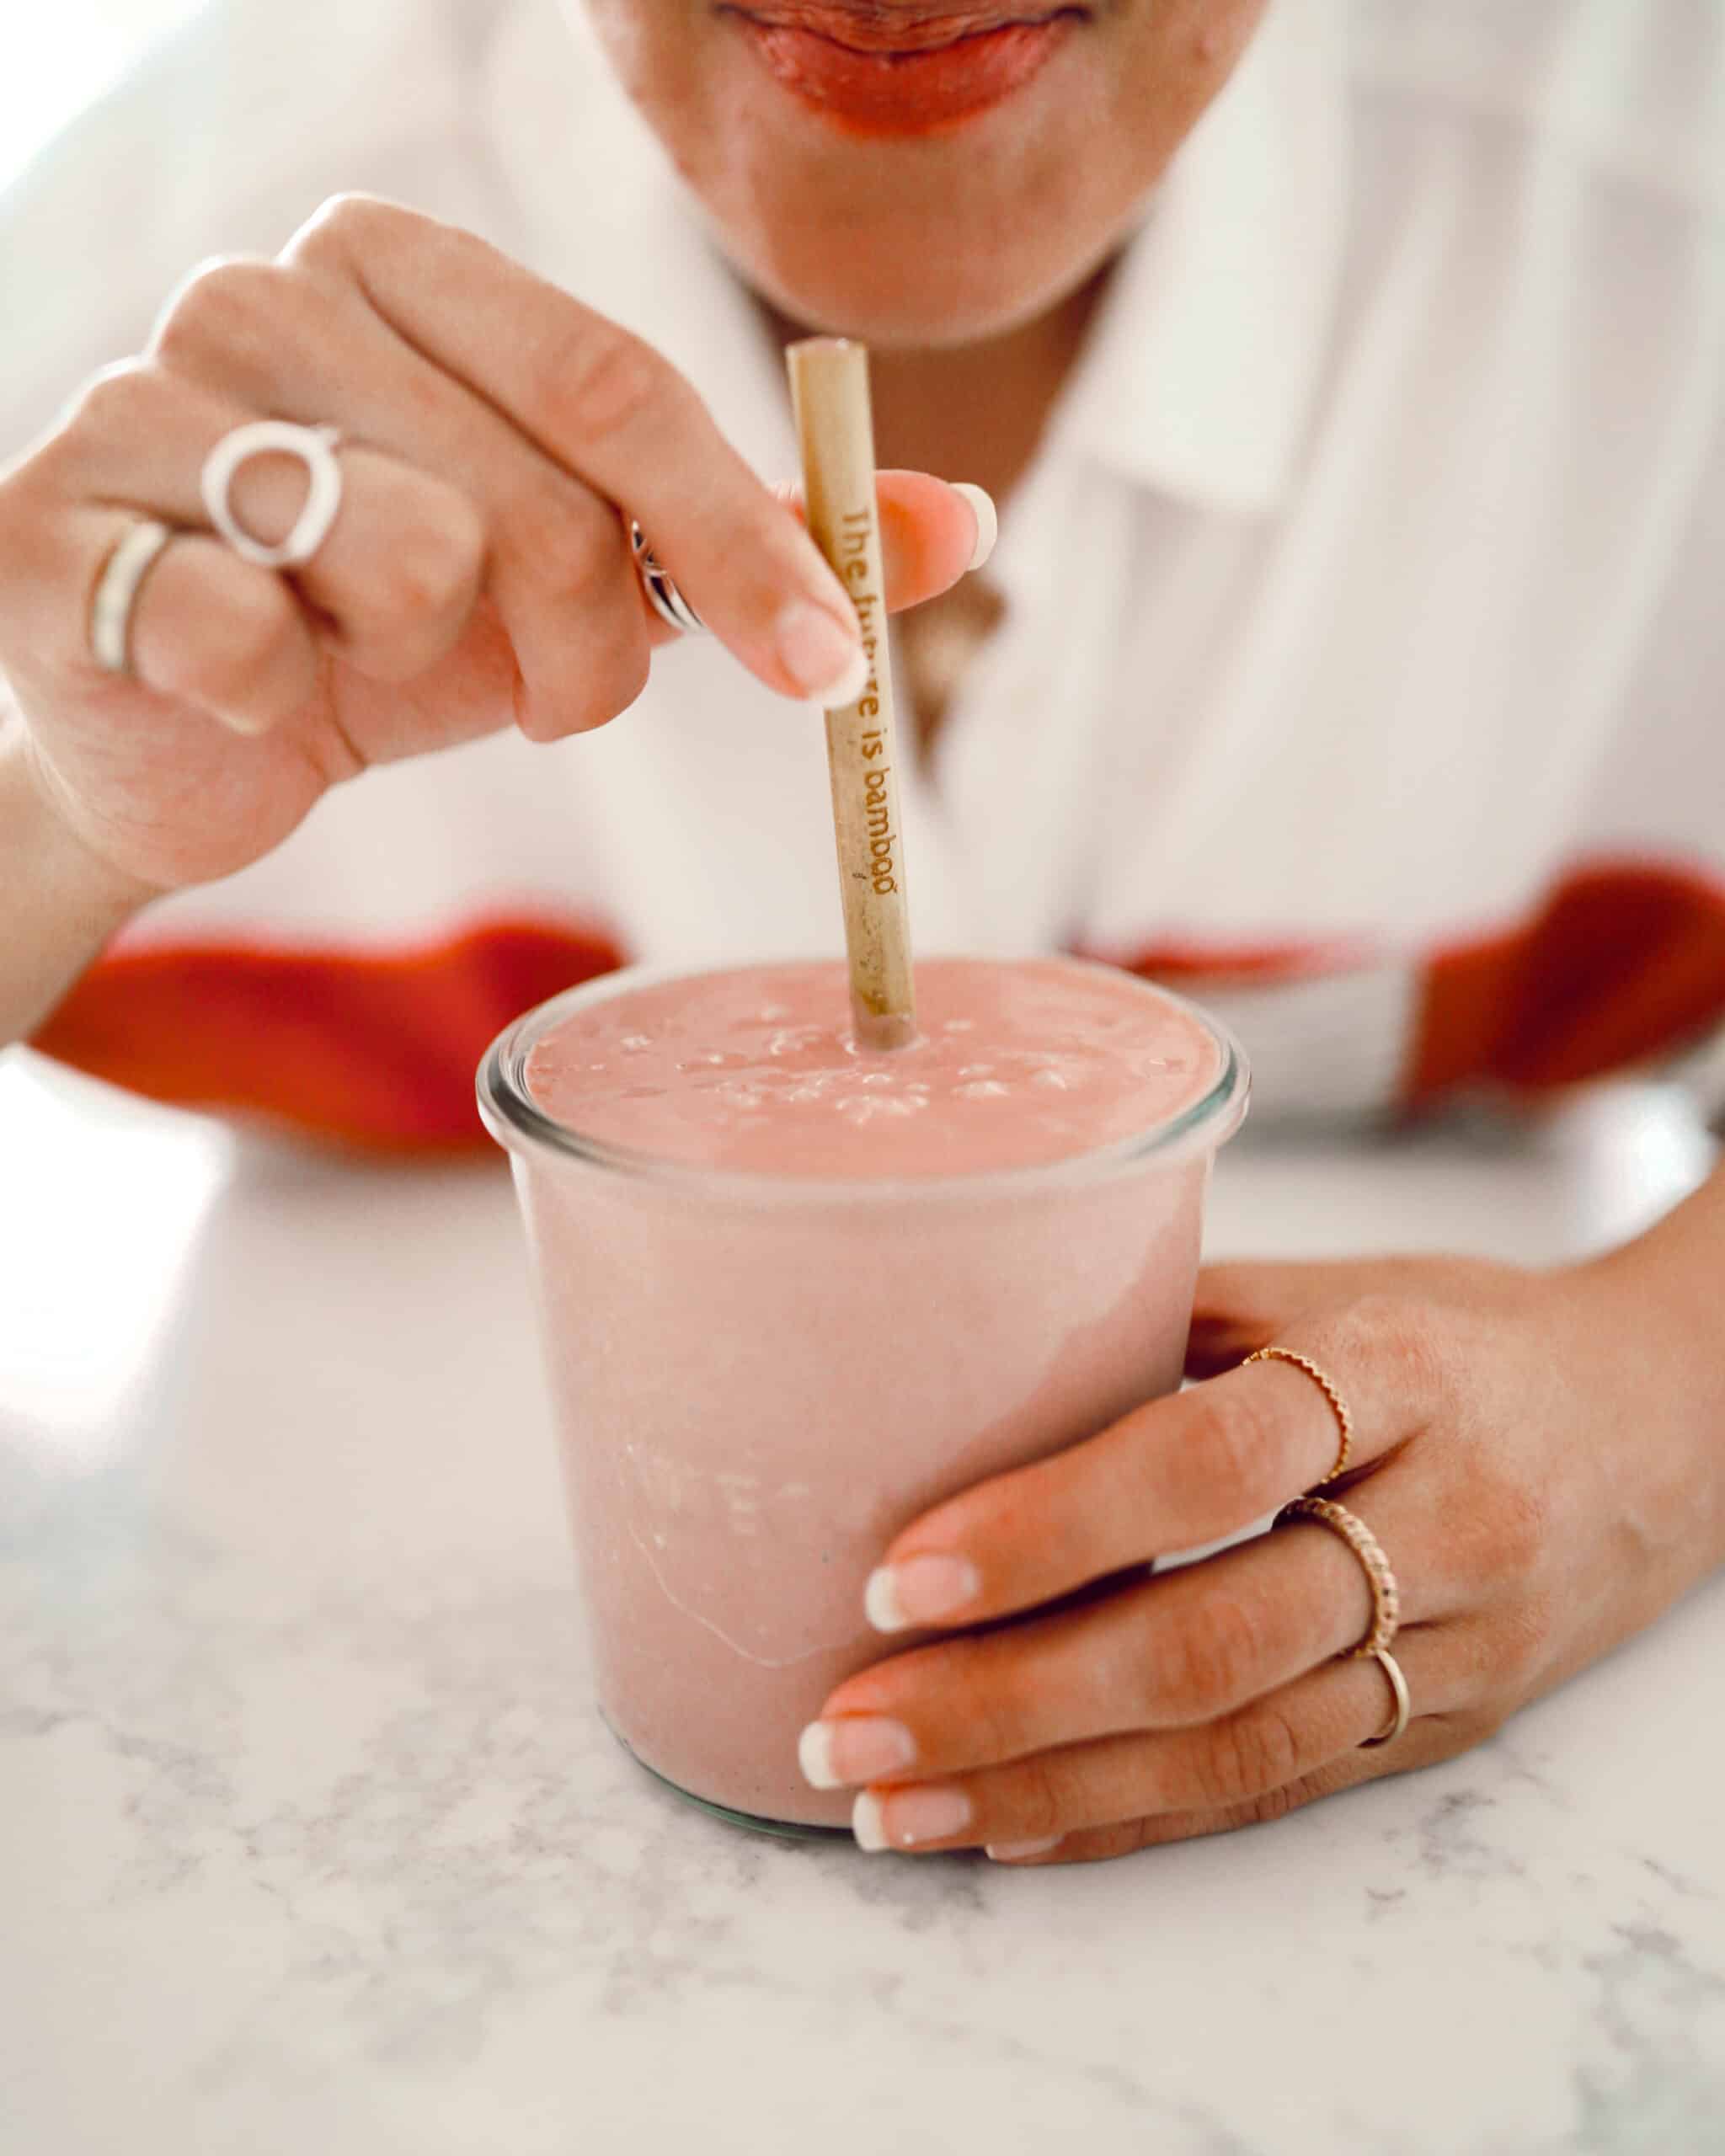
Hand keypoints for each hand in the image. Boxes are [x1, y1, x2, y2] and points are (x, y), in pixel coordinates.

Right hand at [0, 193, 983, 895]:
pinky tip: (245, 686)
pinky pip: (243, 631)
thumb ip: (748, 536)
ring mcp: (145, 396)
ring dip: (434, 677)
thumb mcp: (585, 577)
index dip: (742, 540)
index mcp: (403, 266)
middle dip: (586, 650)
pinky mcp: (58, 524)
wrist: (188, 734)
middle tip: (550, 701)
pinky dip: (277, 701)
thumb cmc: (391, 632)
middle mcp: (267, 294)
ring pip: (405, 560)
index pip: (616, 386)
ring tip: (369, 670)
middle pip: (534, 493)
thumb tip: (954, 529)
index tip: (830, 668)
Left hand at [798, 1219, 1724, 1862]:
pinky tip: (1008, 1830)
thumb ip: (1175, 1320)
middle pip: (1210, 1643)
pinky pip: (1273, 1791)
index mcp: (1401, 1378)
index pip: (1213, 1462)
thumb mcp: (1342, 1289)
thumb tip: (969, 1352)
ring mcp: (1455, 1651)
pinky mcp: (1444, 1732)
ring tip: (889, 1804)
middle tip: (848, 1723)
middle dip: (1008, 1701)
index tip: (900, 1571)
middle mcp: (1441, 1526)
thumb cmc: (1475, 1334)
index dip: (1053, 1527)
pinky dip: (1131, 1819)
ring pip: (1232, 1749)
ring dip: (1042, 1790)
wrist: (1676, 1426)